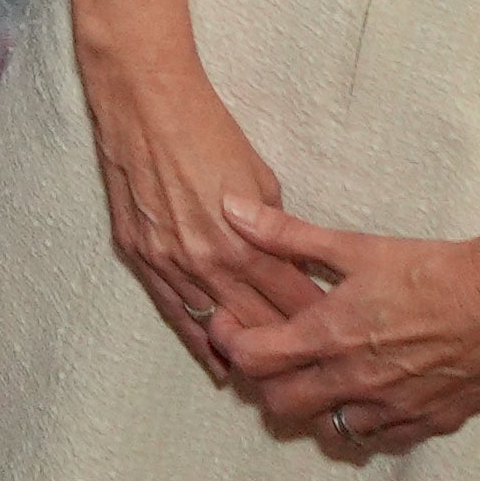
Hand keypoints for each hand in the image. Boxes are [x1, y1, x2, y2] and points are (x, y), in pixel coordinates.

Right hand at [81, 37, 322, 363]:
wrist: (143, 100)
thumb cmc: (207, 129)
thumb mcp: (261, 178)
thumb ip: (277, 229)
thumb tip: (292, 262)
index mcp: (244, 242)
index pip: (293, 302)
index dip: (320, 324)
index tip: (341, 341)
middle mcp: (206, 263)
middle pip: (258, 325)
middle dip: (289, 350)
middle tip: (316, 372)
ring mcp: (168, 263)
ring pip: (215, 328)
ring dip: (246, 353)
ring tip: (274, 380)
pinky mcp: (138, 256)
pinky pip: (173, 313)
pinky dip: (199, 342)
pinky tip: (218, 365)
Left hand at [204, 207, 479, 456]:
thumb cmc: (435, 270)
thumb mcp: (358, 247)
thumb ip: (288, 236)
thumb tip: (232, 209)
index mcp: (330, 336)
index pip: (252, 360)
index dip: (231, 343)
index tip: (233, 325)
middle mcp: (354, 381)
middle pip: (279, 406)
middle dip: (263, 384)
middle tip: (270, 357)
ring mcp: (391, 410)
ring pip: (326, 431)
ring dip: (312, 410)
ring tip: (316, 377)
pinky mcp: (427, 423)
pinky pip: (377, 442)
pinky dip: (361, 426)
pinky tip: (364, 397)